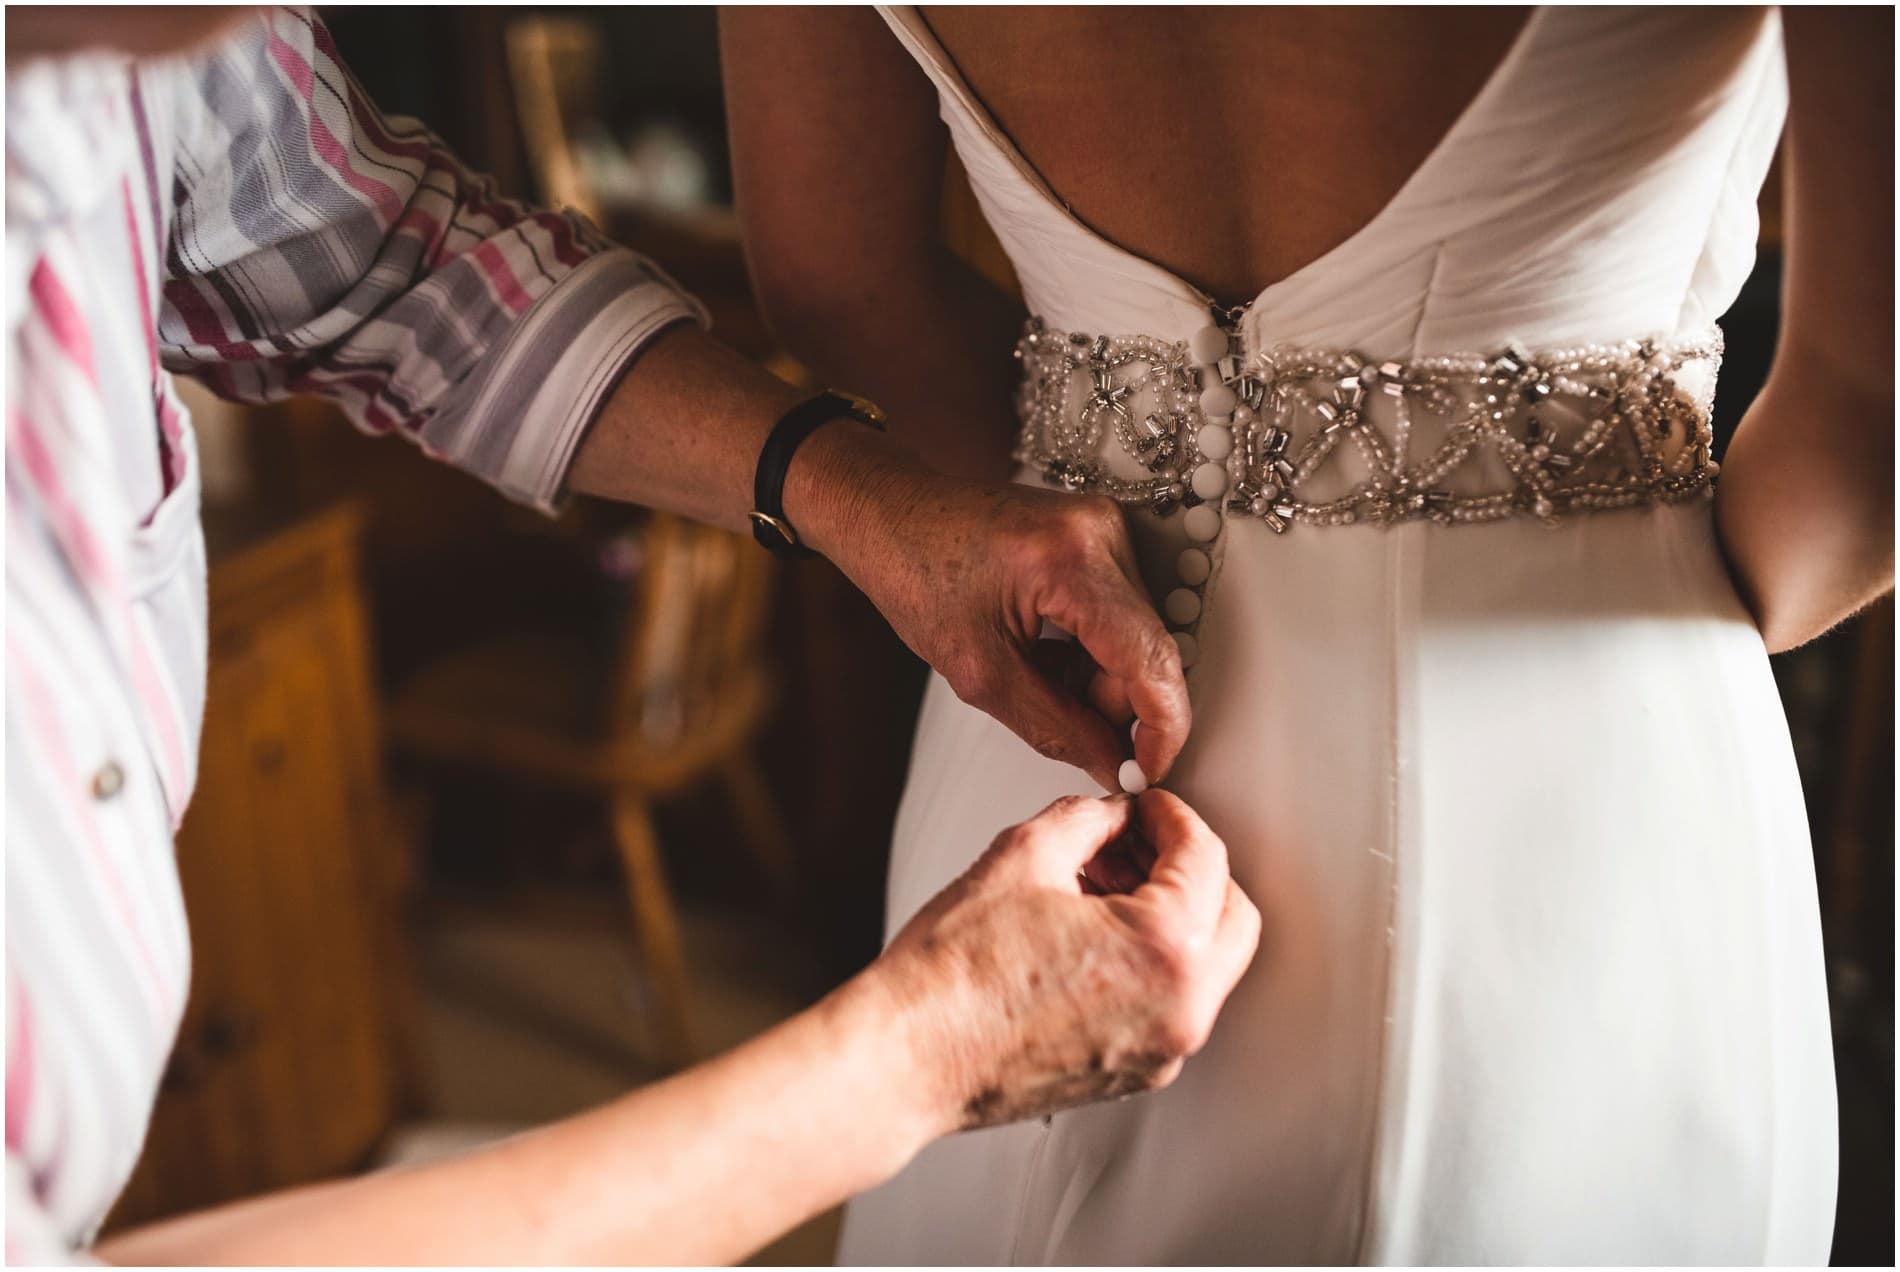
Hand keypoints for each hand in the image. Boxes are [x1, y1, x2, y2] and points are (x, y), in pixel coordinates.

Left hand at [797, 441, 1190, 789]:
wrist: (890, 514)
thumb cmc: (914, 573)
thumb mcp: (979, 672)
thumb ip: (1053, 726)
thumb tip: (1111, 763)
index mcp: (1070, 562)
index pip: (1150, 659)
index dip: (1160, 726)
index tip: (1148, 770)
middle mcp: (1102, 534)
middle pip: (1148, 649)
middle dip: (1119, 705)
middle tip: (1076, 734)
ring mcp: (1105, 528)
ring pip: (1137, 635)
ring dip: (1102, 679)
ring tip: (1037, 678)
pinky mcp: (1099, 534)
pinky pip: (1120, 611)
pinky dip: (1093, 650)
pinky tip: (1046, 653)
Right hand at [868, 791, 1259, 1131]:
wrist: (908, 1057)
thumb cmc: (952, 975)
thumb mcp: (1023, 855)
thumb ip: (1088, 820)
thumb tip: (1113, 816)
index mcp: (1165, 950)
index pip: (1206, 860)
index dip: (1174, 818)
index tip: (1148, 808)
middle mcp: (1179, 1010)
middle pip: (1233, 918)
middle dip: (1191, 869)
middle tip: (1138, 842)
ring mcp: (1161, 1051)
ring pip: (1207, 966)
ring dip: (1174, 917)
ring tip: (1102, 887)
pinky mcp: (1133, 1074)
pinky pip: (1171, 1004)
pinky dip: (1151, 963)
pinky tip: (1092, 936)